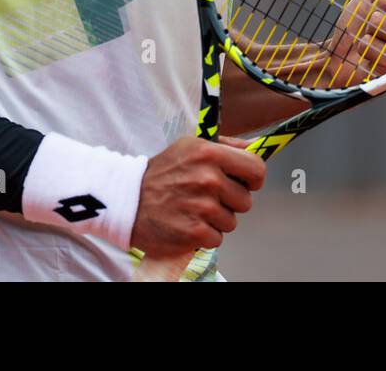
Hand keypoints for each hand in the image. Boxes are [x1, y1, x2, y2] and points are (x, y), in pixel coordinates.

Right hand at [130, 135, 265, 257]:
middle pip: (246, 200)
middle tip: (206, 197)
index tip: (244, 182)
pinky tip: (187, 222)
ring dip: (216, 219)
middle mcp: (207, 178)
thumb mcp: (189, 146)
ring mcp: (202, 207)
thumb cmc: (162, 173)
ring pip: (232, 221)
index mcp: (208, 153)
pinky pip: (218, 238)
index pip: (256, 168)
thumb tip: (256, 148)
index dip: (253, 178)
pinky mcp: (195, 233)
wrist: (129, 201)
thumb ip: (225, 146)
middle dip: (230, 201)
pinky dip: (204, 234)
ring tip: (193, 209)